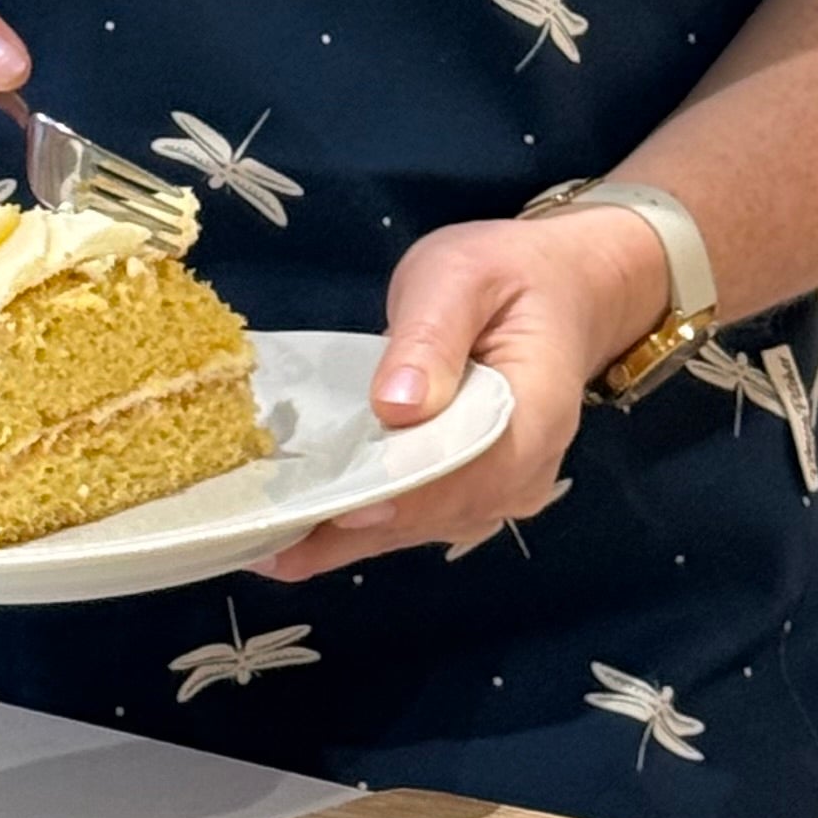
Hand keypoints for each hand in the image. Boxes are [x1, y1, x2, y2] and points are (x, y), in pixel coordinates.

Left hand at [249, 204, 668, 582]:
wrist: (559, 292)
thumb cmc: (506, 275)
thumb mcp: (462, 277)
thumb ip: (432, 336)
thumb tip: (397, 406)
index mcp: (534, 418)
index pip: (465, 474)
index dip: (398, 495)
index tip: (333, 508)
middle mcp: (521, 475)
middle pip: (431, 514)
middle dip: (349, 525)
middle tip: (260, 533)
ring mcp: (496, 495)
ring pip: (413, 528)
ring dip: (340, 538)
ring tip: (258, 542)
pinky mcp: (467, 496)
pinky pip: (409, 521)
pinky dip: (352, 530)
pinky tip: (289, 539)